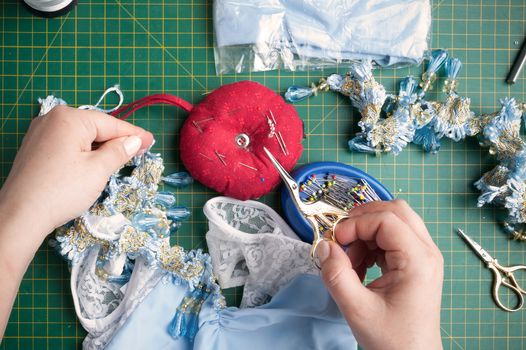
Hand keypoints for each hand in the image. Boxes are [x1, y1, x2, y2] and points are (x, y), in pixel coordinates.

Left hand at [0, 105, 153, 243]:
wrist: (20, 215)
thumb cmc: (62, 190)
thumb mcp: (98, 170)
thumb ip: (119, 151)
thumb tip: (136, 140)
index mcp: (69, 118)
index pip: (110, 123)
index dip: (133, 133)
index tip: (151, 140)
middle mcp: (52, 119)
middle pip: (95, 128)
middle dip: (117, 140)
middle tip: (140, 151)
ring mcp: (40, 133)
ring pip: (81, 136)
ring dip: (101, 147)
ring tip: (121, 158)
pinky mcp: (35, 148)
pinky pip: (67, 144)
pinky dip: (84, 152)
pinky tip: (95, 163)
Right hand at [316, 200, 443, 349]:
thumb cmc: (392, 339)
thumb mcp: (357, 309)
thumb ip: (336, 274)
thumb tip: (324, 246)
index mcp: (418, 260)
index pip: (386, 220)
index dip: (356, 223)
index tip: (335, 240)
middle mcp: (427, 252)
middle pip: (395, 211)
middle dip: (363, 218)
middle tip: (342, 237)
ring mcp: (424, 256)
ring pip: (394, 221)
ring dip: (367, 232)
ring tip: (351, 259)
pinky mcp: (417, 263)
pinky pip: (393, 237)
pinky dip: (372, 243)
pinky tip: (360, 266)